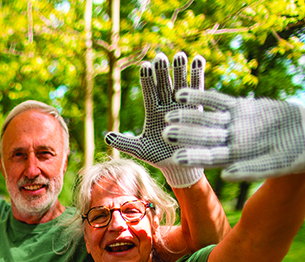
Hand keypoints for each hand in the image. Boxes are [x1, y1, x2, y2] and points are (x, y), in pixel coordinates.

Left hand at [105, 52, 204, 187]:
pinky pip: (198, 89)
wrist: (180, 164)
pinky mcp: (196, 108)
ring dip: (180, 70)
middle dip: (162, 71)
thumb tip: (106, 137)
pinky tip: (198, 59)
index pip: (149, 92)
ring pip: (180, 83)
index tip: (145, 66)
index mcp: (153, 111)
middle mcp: (167, 105)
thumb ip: (124, 142)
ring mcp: (182, 105)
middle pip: (164, 84)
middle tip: (160, 56)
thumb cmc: (158, 156)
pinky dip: (198, 74)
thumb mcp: (140, 149)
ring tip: (179, 55)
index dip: (147, 80)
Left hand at [164, 90, 304, 181]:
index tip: (176, 157)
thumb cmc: (293, 157)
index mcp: (235, 157)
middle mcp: (229, 140)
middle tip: (165, 132)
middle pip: (203, 138)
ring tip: (169, 113)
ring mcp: (233, 123)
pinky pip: (217, 100)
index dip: (194, 157)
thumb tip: (226, 175)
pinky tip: (182, 93)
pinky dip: (201, 96)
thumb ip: (251, 171)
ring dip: (187, 115)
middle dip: (185, 135)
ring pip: (206, 118)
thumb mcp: (275, 165)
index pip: (209, 158)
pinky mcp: (240, 107)